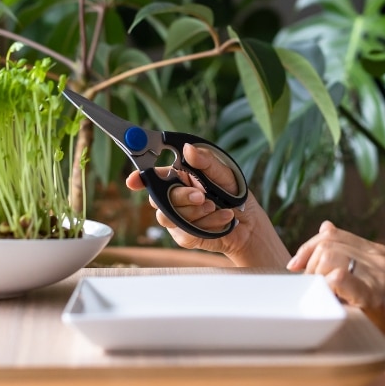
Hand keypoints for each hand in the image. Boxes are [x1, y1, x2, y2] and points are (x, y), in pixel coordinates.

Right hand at [125, 143, 280, 263]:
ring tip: (217, 207)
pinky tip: (223, 218)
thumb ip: (206, 162)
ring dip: (196, 212)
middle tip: (202, 196)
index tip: (134, 180)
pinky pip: (185, 232)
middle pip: (159, 198)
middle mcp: (174, 196)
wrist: (250, 224)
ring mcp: (177, 217)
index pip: (152, 176)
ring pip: (170, 217)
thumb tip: (188, 149)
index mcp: (179, 176)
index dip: (139, 178)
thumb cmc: (235, 193)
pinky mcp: (184, 235)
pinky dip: (208, 224)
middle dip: (181, 197)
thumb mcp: (225, 173)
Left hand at [287, 220, 384, 347]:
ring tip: (323, 295)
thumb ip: (346, 253)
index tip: (295, 266)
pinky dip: (326, 286)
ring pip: (328, 256)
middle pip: (326, 244)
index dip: (308, 248)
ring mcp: (380, 275)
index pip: (331, 234)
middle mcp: (380, 258)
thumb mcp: (365, 278)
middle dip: (309, 265)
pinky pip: (338, 276)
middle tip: (311, 288)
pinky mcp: (374, 295)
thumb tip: (325, 226)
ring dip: (316, 276)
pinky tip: (331, 299)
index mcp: (376, 252)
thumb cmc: (378, 317)